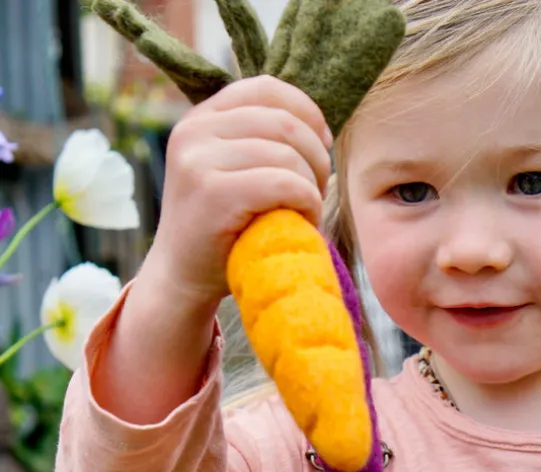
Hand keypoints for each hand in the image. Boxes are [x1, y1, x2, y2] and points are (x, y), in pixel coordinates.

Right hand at [146, 75, 332, 306]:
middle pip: (285, 122)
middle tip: (318, 190)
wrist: (182, 278)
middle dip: (317, 157)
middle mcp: (195, 131)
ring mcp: (199, 160)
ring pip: (287, 154)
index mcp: (201, 119)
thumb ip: (258, 142)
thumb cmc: (222, 229)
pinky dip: (307, 202)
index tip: (323, 143)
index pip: (267, 88)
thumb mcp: (233, 172)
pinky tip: (304, 221)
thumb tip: (318, 125)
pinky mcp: (213, 193)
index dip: (307, 111)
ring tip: (308, 211)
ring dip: (313, 187)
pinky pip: (283, 182)